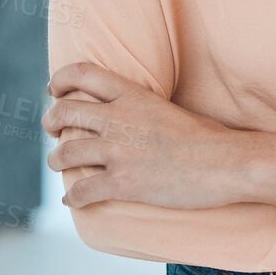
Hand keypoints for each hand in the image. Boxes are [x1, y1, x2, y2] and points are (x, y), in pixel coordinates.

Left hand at [43, 62, 239, 209]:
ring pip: (65, 152)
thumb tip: (121, 112)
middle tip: (51, 128)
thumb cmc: (205, 136)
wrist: (225, 163)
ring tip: (58, 163)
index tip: (54, 90)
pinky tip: (73, 201)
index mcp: (133, 94)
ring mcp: (119, 151)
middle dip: (51, 120)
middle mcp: (120, 118)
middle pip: (65, 112)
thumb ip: (139, 107)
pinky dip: (73, 198)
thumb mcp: (167, 107)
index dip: (60, 79)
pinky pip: (82, 191)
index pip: (82, 74)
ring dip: (56, 160)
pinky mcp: (122, 182)